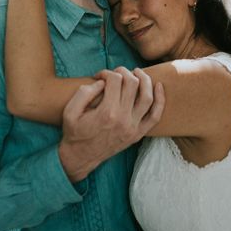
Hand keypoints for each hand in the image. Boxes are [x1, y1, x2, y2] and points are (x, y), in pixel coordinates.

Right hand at [58, 67, 164, 181]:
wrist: (80, 158)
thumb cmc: (74, 133)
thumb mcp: (70, 111)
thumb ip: (84, 92)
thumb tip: (102, 81)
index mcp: (106, 112)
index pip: (115, 80)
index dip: (106, 73)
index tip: (99, 76)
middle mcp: (123, 119)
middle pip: (132, 84)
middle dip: (123, 72)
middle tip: (115, 73)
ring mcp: (133, 128)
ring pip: (147, 97)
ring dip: (144, 80)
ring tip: (137, 72)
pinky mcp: (138, 134)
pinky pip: (155, 116)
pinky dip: (160, 100)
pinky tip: (159, 86)